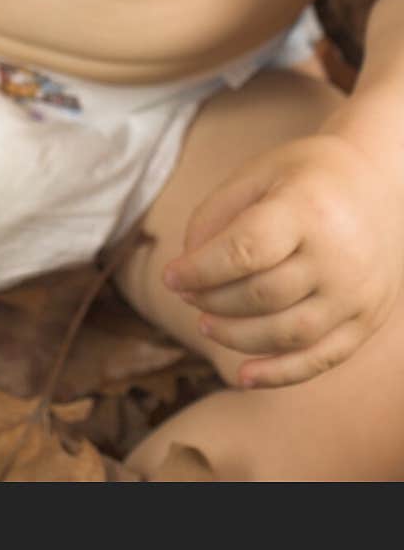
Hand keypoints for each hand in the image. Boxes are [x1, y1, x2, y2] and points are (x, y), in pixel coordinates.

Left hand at [162, 133, 403, 387]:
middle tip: (186, 295)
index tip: (169, 276)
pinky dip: (280, 374)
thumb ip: (215, 216)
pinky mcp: (367, 319)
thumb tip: (186, 271)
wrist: (380, 182)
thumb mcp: (257, 174)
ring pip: (288, 334)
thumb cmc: (306, 175)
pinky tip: (244, 374)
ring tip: (205, 323)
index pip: (247, 249)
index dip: (200, 269)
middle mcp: (338, 255)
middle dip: (212, 300)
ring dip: (236, 337)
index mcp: (307, 209)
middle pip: (263, 295)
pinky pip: (321, 359)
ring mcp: (357, 293)